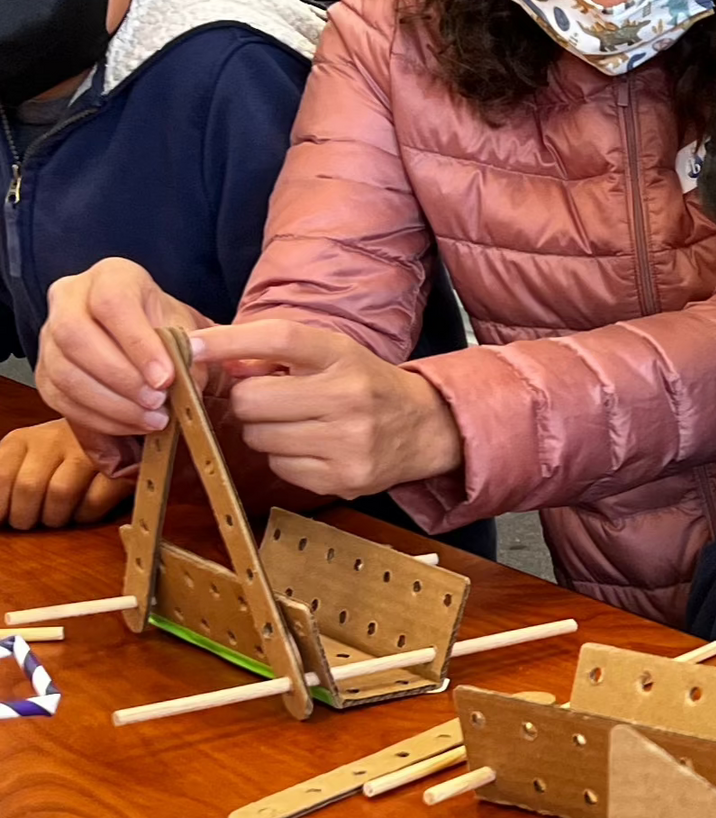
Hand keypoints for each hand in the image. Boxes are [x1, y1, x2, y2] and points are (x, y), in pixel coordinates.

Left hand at [0, 417, 130, 529]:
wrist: (111, 428)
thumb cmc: (58, 455)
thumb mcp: (21, 459)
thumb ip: (2, 478)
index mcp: (23, 440)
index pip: (0, 475)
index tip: (3, 519)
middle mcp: (53, 439)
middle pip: (29, 487)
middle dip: (26, 517)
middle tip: (31, 521)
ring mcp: (86, 450)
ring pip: (60, 493)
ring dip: (55, 517)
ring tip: (56, 518)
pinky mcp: (117, 466)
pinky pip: (93, 500)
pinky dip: (84, 516)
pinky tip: (82, 513)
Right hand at [37, 257, 206, 446]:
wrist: (143, 338)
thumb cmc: (163, 326)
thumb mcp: (184, 327)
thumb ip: (189, 351)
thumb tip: (185, 383)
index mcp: (109, 277)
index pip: (112, 304)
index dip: (138, 343)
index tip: (166, 377)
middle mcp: (69, 300)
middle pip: (76, 337)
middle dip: (121, 377)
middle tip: (157, 401)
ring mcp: (50, 337)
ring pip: (65, 373)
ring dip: (112, 405)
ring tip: (152, 418)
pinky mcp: (45, 373)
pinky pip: (62, 400)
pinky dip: (101, 419)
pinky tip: (133, 424)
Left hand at [192, 321, 463, 495]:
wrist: (424, 427)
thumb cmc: (365, 384)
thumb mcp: (331, 354)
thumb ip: (276, 352)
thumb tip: (218, 360)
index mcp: (343, 355)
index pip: (278, 339)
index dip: (228, 342)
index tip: (191, 346)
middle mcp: (348, 397)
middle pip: (252, 399)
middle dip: (248, 400)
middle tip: (268, 399)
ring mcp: (347, 442)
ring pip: (259, 437)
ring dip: (263, 430)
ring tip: (295, 423)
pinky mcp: (342, 478)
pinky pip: (279, 466)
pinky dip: (283, 456)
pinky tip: (310, 446)